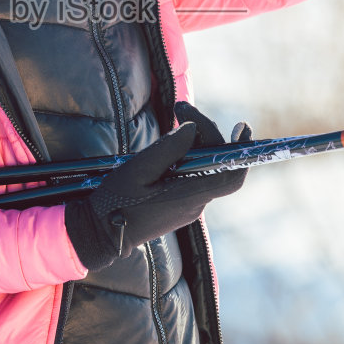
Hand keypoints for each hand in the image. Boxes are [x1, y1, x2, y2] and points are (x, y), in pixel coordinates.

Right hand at [63, 101, 247, 270]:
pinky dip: (188, 156)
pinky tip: (170, 145)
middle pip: (217, 163)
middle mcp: (195, 203)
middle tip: (179, 109)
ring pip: (205, 168)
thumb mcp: (138, 170)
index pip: (231, 175)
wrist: (101, 234)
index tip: (241, 126)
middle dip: (205, 131)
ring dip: (195, 142)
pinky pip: (194, 176)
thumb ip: (167, 149)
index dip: (242, 152)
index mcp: (189, 195)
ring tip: (175, 118)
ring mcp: (188, 206)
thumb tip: (192, 129)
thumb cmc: (116, 202)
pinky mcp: (179, 206)